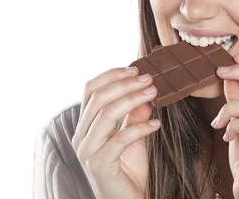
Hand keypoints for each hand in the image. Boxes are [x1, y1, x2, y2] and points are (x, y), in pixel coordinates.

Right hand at [71, 66, 159, 198]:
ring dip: (132, 99)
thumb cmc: (129, 171)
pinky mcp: (99, 165)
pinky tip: (157, 125)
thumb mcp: (134, 136)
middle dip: (125, 84)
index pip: (90, 89)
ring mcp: (87, 151)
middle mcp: (81, 136)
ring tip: (153, 94)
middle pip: (98, 98)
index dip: (111, 75)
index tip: (135, 69)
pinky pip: (119, 139)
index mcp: (85, 125)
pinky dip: (140, 128)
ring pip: (106, 114)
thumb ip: (135, 114)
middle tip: (149, 79)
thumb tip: (146, 90)